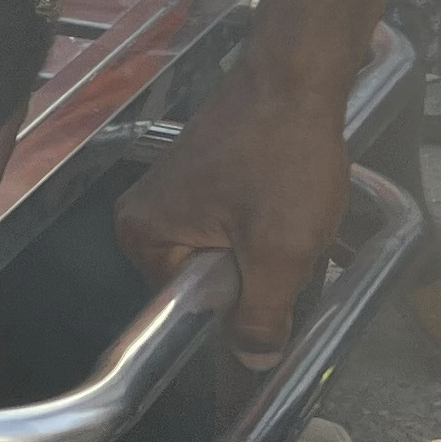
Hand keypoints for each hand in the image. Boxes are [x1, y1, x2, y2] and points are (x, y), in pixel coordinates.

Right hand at [116, 57, 356, 363]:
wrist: (298, 77)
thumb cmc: (281, 158)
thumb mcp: (280, 250)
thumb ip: (264, 316)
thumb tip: (255, 363)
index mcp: (142, 234)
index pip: (183, 310)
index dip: (232, 318)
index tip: (276, 309)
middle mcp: (144, 214)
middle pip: (202, 283)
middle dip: (253, 283)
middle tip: (293, 258)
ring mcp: (172, 193)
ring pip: (223, 255)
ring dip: (264, 257)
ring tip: (297, 231)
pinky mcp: (202, 176)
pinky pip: (229, 227)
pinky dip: (263, 231)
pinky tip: (293, 212)